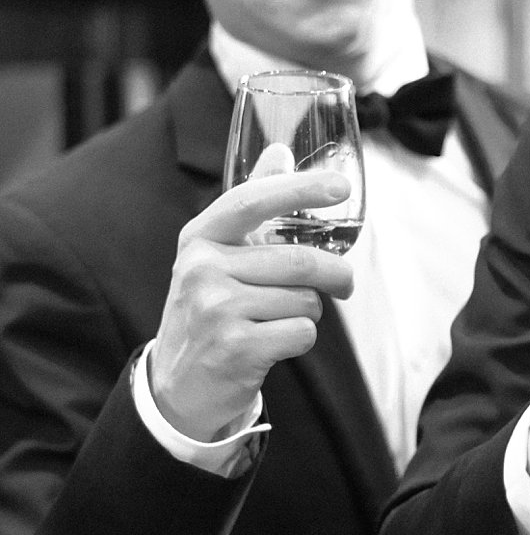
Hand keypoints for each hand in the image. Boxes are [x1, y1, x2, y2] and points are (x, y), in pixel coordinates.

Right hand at [150, 161, 353, 441]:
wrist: (180, 384)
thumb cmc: (210, 309)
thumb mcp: (218, 254)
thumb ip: (251, 204)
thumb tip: (280, 150)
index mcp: (200, 238)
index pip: (252, 201)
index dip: (300, 189)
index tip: (340, 187)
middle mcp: (202, 269)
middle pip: (299, 261)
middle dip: (335, 274)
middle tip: (344, 284)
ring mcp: (216, 309)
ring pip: (305, 300)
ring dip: (310, 311)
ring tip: (281, 318)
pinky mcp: (235, 348)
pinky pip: (301, 331)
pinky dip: (301, 338)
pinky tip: (273, 343)